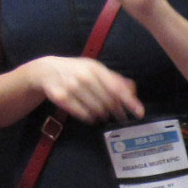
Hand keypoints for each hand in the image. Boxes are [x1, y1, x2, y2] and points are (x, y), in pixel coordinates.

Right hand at [28, 53, 142, 123]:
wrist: (47, 71)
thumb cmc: (77, 70)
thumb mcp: (95, 68)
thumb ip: (114, 79)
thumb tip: (132, 90)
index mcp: (96, 69)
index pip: (117, 88)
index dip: (130, 102)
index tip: (139, 112)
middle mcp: (84, 77)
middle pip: (109, 102)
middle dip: (118, 112)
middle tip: (121, 117)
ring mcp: (72, 88)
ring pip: (97, 110)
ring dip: (104, 115)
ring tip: (105, 115)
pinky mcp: (62, 98)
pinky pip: (83, 115)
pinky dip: (91, 118)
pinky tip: (92, 116)